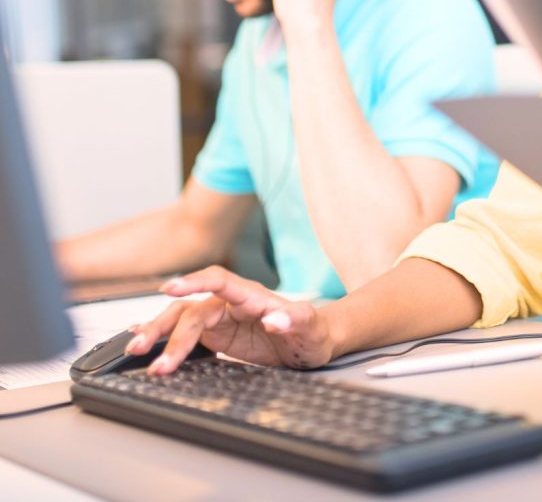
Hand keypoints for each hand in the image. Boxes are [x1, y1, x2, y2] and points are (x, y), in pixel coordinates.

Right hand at [125, 266, 336, 374]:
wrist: (313, 341)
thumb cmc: (314, 331)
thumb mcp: (312, 328)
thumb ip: (296, 319)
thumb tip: (275, 318)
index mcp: (252, 296)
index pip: (219, 280)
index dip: (194, 281)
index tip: (171, 288)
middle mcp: (232, 304)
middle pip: (191, 307)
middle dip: (165, 328)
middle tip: (143, 348)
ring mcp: (222, 319)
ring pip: (181, 319)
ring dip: (158, 334)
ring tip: (136, 351)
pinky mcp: (217, 335)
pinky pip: (184, 331)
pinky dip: (163, 334)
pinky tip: (141, 337)